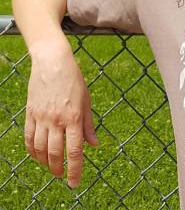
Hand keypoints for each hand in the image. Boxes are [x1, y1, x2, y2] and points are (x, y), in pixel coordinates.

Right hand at [24, 39, 97, 187]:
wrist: (53, 62)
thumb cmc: (73, 80)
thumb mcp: (86, 100)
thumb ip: (89, 125)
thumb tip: (94, 145)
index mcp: (74, 117)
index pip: (74, 151)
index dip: (75, 170)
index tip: (75, 183)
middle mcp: (57, 120)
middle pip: (56, 154)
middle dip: (59, 170)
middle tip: (62, 176)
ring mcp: (42, 117)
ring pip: (41, 149)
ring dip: (46, 162)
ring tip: (51, 166)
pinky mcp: (30, 114)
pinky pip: (29, 138)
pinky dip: (32, 151)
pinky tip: (38, 155)